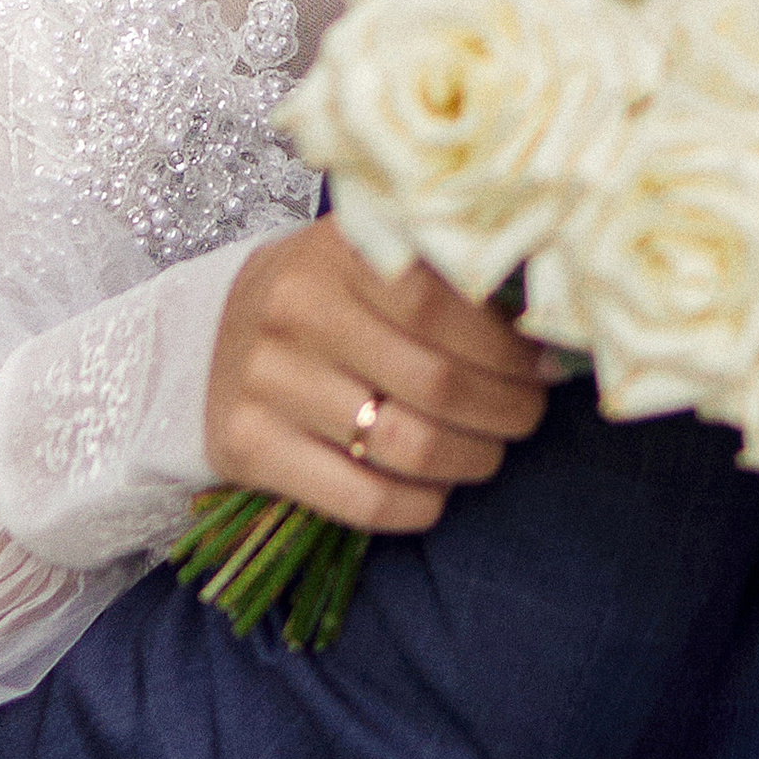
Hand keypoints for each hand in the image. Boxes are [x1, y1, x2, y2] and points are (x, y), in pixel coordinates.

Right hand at [206, 215, 549, 533]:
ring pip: (407, 447)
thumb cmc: (324, 298)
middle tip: (524, 415)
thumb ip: (450, 282)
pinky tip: (434, 491)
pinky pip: (363, 500)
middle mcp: (295, 309)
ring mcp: (265, 380)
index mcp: (338, 251)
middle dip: (505, 412)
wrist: (206, 338)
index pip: (444, 305)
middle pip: (437, 384)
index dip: (508, 349)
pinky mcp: (245, 445)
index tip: (542, 368)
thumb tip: (552, 337)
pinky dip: (420, 507)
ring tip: (486, 452)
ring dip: (471, 461)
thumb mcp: (373, 262)